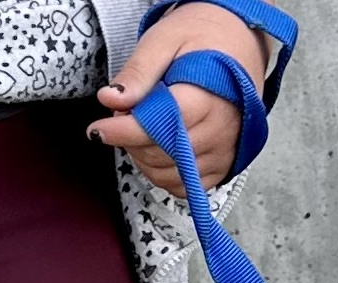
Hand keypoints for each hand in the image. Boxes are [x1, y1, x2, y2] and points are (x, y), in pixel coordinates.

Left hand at [89, 3, 269, 194]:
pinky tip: (156, 151)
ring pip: (171, 175)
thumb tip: (109, 99)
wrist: (240, 48)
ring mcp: (223, 154)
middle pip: (162, 154)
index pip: (158, 127)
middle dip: (131, 141)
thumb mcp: (165, 40)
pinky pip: (187, 187)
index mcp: (205, 100)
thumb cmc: (203, 41)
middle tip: (123, 116)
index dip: (123, 132)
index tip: (97, 130)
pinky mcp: (224, 167)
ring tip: (139, 131)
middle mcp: (219, 134)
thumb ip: (138, 72)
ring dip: (144, 159)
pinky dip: (164, 175)